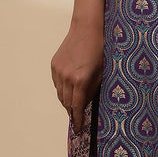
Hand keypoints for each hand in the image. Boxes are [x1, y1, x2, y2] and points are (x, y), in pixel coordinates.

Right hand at [50, 16, 103, 132]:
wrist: (88, 27)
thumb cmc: (100, 48)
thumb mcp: (103, 72)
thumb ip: (94, 90)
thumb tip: (87, 104)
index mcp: (81, 80)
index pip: (76, 107)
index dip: (77, 120)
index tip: (78, 129)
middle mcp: (67, 77)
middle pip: (66, 103)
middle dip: (72, 111)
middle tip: (78, 117)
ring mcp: (58, 70)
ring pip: (60, 94)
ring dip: (66, 100)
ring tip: (74, 103)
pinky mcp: (54, 64)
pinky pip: (57, 83)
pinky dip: (62, 88)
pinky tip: (70, 87)